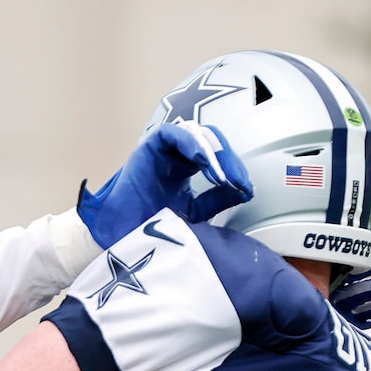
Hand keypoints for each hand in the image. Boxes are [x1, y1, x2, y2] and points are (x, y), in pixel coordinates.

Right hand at [77, 120, 252, 248]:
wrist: (123, 237)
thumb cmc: (152, 227)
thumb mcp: (196, 212)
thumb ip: (219, 199)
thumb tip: (247, 189)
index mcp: (188, 168)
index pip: (218, 157)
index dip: (234, 169)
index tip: (246, 189)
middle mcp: (177, 155)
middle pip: (212, 144)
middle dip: (229, 161)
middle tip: (239, 182)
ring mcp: (164, 150)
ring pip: (198, 137)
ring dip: (215, 154)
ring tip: (224, 177)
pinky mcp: (151, 146)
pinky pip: (176, 133)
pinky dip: (193, 144)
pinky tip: (204, 162)